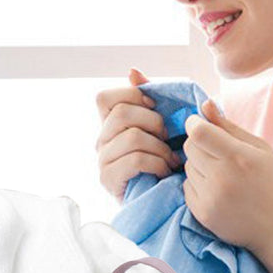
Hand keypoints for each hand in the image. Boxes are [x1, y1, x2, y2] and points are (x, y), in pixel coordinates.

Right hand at [95, 66, 183, 200]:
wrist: (168, 201)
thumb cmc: (167, 159)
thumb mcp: (163, 126)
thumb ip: (151, 99)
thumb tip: (133, 71)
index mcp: (110, 124)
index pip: (105, 98)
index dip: (133, 97)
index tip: (157, 108)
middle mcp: (101, 141)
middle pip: (121, 114)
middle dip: (154, 122)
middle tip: (169, 138)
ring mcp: (102, 161)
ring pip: (132, 137)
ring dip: (160, 148)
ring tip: (171, 160)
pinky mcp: (109, 180)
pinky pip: (134, 160)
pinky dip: (156, 163)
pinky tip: (164, 172)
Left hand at [182, 99, 272, 257]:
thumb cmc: (272, 184)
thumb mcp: (260, 150)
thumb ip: (229, 127)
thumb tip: (204, 105)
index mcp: (239, 157)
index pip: (199, 131)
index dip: (195, 124)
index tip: (201, 125)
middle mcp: (222, 178)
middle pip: (189, 147)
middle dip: (198, 143)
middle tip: (216, 152)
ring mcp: (210, 197)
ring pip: (187, 166)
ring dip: (198, 165)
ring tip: (221, 174)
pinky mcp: (202, 214)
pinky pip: (186, 187)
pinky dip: (197, 185)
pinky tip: (217, 190)